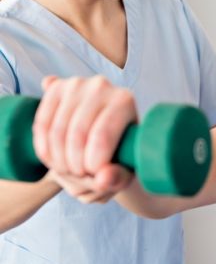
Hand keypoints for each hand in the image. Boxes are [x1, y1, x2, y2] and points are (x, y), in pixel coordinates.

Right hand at [33, 75, 137, 197]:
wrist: (104, 131)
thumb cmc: (120, 153)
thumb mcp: (126, 169)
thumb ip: (118, 177)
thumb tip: (102, 179)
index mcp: (125, 101)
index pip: (102, 136)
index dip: (93, 165)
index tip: (94, 176)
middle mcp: (102, 86)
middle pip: (77, 135)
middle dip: (74, 166)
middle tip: (81, 177)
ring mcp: (76, 84)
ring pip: (57, 132)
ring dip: (58, 161)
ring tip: (69, 171)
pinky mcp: (55, 88)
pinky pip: (42, 124)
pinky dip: (44, 149)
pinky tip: (53, 160)